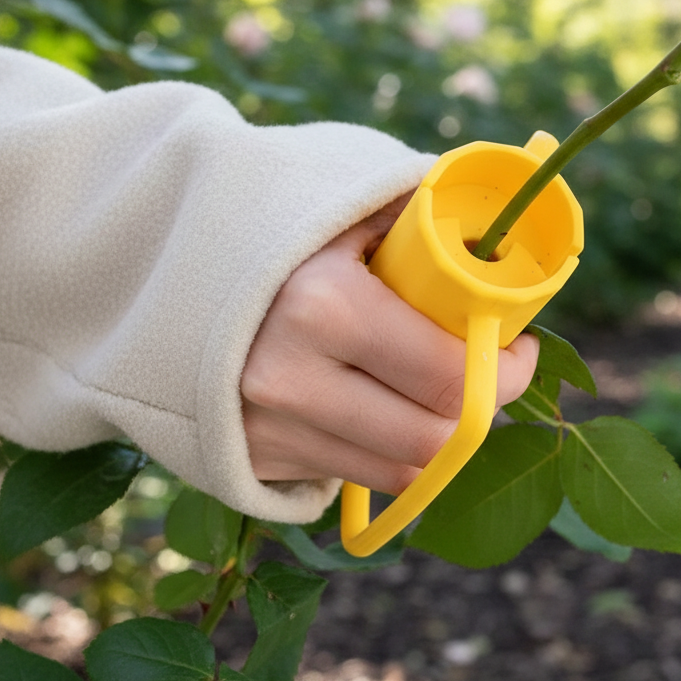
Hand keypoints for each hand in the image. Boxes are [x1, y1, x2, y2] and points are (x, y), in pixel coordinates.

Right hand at [240, 197, 539, 493]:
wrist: (160, 271)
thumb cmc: (272, 229)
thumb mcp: (344, 204)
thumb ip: (421, 216)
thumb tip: (500, 229)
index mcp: (325, 308)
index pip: (451, 376)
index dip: (507, 371)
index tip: (519, 348)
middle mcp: (292, 382)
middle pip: (432, 439)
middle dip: (479, 408)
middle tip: (489, 373)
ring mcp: (268, 431)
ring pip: (400, 470)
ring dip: (437, 436)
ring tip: (439, 390)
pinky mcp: (256, 460)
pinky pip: (355, 476)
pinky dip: (388, 451)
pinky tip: (386, 406)